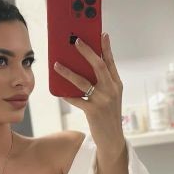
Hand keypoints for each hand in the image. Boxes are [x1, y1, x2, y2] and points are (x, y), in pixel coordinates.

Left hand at [54, 32, 124, 157]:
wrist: (112, 139)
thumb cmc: (108, 116)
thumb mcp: (111, 97)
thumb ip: (102, 83)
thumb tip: (82, 68)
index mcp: (116, 84)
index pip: (110, 62)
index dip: (106, 47)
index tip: (101, 33)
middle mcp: (111, 90)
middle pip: (98, 65)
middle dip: (87, 51)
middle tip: (76, 40)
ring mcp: (103, 100)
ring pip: (83, 81)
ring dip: (68, 72)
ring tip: (56, 65)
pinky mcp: (93, 111)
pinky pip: (76, 99)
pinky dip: (66, 94)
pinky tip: (58, 90)